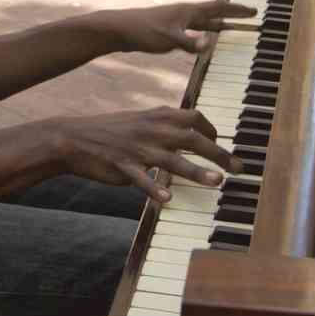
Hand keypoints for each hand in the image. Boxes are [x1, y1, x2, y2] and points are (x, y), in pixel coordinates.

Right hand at [49, 107, 239, 203]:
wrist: (76, 138)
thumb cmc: (112, 132)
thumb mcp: (141, 121)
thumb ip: (166, 125)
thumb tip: (190, 132)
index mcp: (158, 116)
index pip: (195, 118)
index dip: (214, 131)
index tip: (222, 145)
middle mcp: (152, 130)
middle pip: (193, 139)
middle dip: (219, 153)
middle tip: (238, 168)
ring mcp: (138, 149)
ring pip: (173, 160)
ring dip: (197, 171)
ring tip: (218, 182)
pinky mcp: (123, 166)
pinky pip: (142, 179)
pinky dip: (155, 189)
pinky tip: (167, 200)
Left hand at [94, 0, 257, 55]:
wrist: (118, 29)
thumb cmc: (142, 31)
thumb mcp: (168, 39)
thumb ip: (189, 42)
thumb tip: (210, 44)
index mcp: (188, 11)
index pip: (219, 7)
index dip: (237, 9)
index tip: (254, 10)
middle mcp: (185, 13)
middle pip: (215, 13)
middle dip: (233, 15)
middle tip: (251, 16)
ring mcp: (177, 21)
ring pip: (204, 22)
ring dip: (220, 24)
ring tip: (234, 29)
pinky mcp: (169, 30)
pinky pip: (194, 30)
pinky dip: (205, 34)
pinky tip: (204, 42)